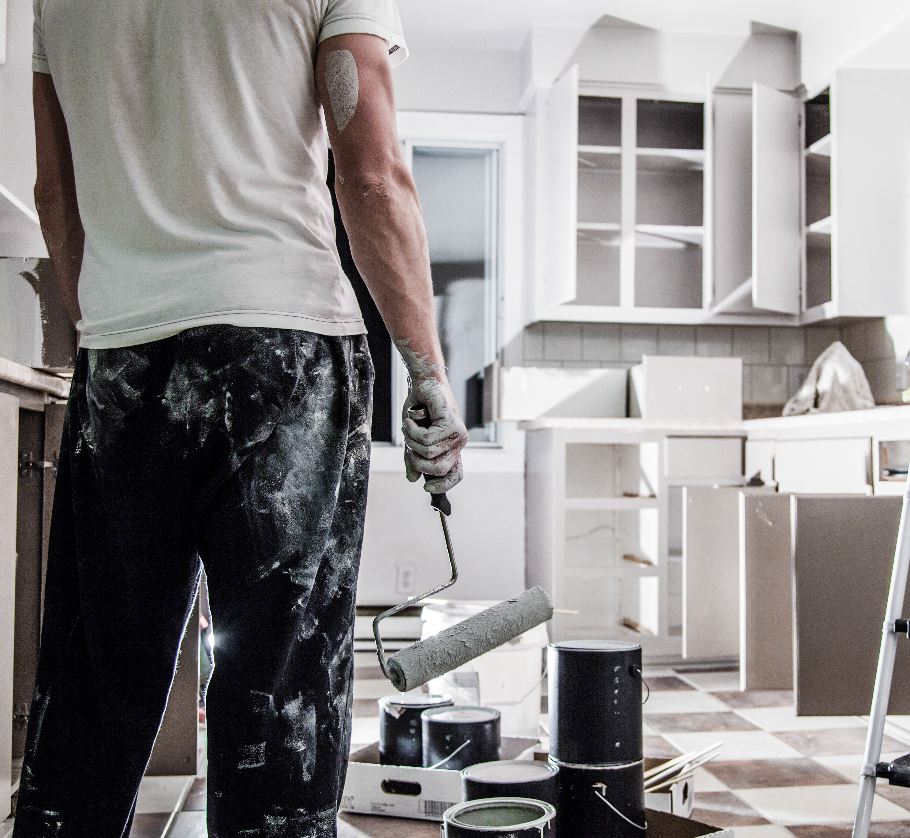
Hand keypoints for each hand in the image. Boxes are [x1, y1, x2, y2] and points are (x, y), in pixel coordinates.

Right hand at [401, 375, 467, 493]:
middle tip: (409, 446)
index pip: (455, 475)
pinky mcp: (451, 423)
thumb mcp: (413, 439)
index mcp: (452, 449)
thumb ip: (414, 458)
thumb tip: (413, 480)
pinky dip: (412, 430)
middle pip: (439, 469)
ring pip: (429, 453)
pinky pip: (427, 439)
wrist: (423, 383)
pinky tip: (411, 419)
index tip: (426, 489)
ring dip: (411, 441)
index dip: (443, 486)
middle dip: (418, 461)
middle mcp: (458, 443)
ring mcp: (457, 434)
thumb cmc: (419, 410)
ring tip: (409, 426)